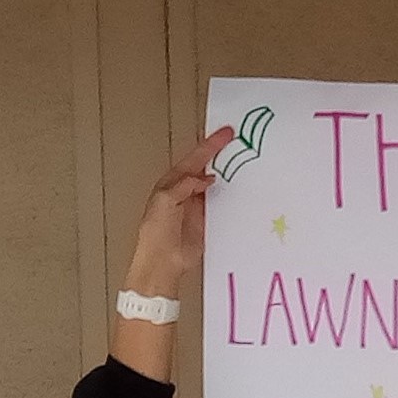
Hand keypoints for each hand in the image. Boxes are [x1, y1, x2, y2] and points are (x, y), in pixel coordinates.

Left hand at [121, 126, 231, 295]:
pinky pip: (219, 202)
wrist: (162, 262)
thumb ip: (184, 185)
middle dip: (219, 154)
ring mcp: (196, 206)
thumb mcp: (165, 201)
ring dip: (226, 172)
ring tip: (241, 160)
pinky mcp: (206, 220)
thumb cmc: (156, 233)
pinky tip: (239, 188)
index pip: (193, 159)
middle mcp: (184, 191)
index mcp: (171, 183)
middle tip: (236, 141)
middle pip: (204, 167)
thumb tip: (204, 178)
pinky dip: (229, 195)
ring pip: (213, 183)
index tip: (226, 134)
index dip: (210, 146)